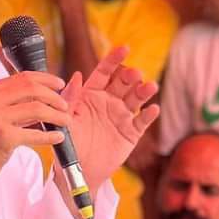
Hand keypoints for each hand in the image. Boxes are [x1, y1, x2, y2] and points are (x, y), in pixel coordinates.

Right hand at [0, 71, 70, 184]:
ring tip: (66, 122)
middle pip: (33, 89)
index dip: (46, 79)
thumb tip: (42, 95)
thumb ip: (10, 101)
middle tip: (65, 106)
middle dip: (54, 97)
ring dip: (57, 115)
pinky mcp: (4, 137)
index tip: (60, 85)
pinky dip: (50, 136)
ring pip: (38, 109)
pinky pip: (35, 133)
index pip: (24, 77)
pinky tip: (58, 137)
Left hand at [62, 47, 159, 186]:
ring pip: (136, 99)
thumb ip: (71, 99)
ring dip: (144, 91)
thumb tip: (76, 76)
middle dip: (130, 76)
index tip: (124, 48)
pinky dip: (149, 115)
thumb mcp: (66, 121)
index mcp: (91, 94)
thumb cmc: (69, 144)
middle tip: (134, 75)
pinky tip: (153, 109)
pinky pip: (142, 121)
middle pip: (123, 83)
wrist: (79, 170)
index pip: (104, 72)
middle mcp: (109, 101)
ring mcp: (122, 116)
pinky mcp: (131, 132)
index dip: (113, 59)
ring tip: (149, 87)